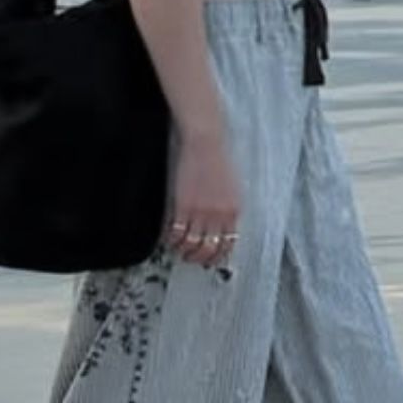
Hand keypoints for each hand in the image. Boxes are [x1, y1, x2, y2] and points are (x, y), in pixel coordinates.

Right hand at [166, 132, 241, 269]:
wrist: (205, 143)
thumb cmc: (218, 161)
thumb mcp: (233, 189)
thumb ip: (229, 211)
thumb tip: (224, 228)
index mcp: (233, 212)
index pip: (227, 244)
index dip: (217, 256)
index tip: (210, 258)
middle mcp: (218, 216)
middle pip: (208, 249)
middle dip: (198, 258)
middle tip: (191, 257)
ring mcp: (200, 212)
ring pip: (191, 244)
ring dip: (183, 250)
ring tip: (179, 248)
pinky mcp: (183, 206)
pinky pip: (176, 233)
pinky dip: (171, 239)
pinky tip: (169, 237)